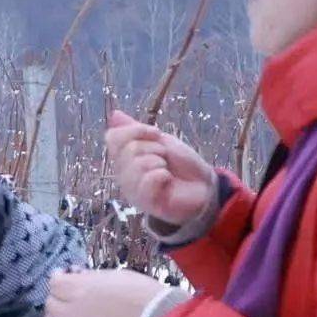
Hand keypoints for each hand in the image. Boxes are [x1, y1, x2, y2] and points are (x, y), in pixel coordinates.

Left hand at [31, 262, 172, 316]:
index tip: (70, 278)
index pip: (54, 283)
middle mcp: (72, 313)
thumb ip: (87, 278)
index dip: (61, 280)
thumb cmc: (142, 292)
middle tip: (78, 297)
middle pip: (51, 305)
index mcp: (78, 289)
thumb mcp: (113, 275)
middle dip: (61, 298)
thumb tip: (70, 276)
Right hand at [102, 112, 222, 237]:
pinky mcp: (146, 203)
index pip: (113, 138)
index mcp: (124, 158)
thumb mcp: (161, 141)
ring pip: (136, 165)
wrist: (204, 185)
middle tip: (165, 158)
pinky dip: (161, 175)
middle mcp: (124, 174)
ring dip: (159, 162)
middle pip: (128, 150)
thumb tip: (115, 114)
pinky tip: (167, 180)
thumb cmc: (182, 163)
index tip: (156, 133)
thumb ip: (136, 130)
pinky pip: (146, 181)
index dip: (135, 130)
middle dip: (153, 148)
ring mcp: (133, 190)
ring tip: (167, 170)